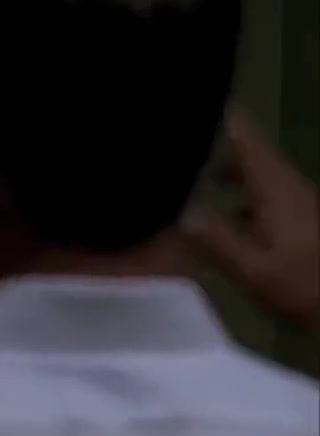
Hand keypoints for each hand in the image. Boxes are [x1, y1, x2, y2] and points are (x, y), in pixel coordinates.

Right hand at [182, 107, 319, 334]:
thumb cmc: (304, 284)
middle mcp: (287, 184)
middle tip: (175, 145)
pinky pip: (262, 190)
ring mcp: (297, 199)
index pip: (242, 136)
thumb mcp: (252, 269)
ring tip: (188, 173)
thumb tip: (178, 210)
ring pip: (255, 170)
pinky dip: (238, 189)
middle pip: (247, 148)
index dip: (216, 117)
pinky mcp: (300, 216)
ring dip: (223, 166)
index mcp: (274, 187)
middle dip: (212, 141)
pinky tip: (221, 212)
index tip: (186, 109)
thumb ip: (214, 238)